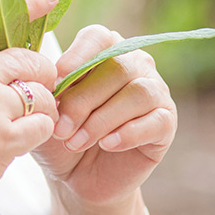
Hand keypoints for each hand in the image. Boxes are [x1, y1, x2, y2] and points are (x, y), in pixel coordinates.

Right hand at [0, 0, 61, 214]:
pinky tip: (15, 142)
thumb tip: (1, 60)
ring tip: (17, 124)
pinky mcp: (0, 140)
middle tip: (35, 90)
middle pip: (29, 58)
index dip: (27, 2)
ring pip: (42, 94)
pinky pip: (42, 125)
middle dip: (41, 74)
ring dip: (40, 109)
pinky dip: (37, 133)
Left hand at [31, 25, 177, 207]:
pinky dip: (127, 133)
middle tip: (61, 129)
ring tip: (76, 142)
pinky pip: (155, 121)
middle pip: (116, 67)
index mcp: (104, 49)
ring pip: (137, 93)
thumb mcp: (48, 110)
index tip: (55, 81)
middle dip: (83, 100)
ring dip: (102, 120)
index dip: (77, 56)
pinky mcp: (166, 121)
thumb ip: (49, 89)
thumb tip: (51, 78)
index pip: (97, 37)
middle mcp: (134, 63)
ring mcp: (155, 90)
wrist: (78, 177)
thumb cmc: (61, 135)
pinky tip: (107, 145)